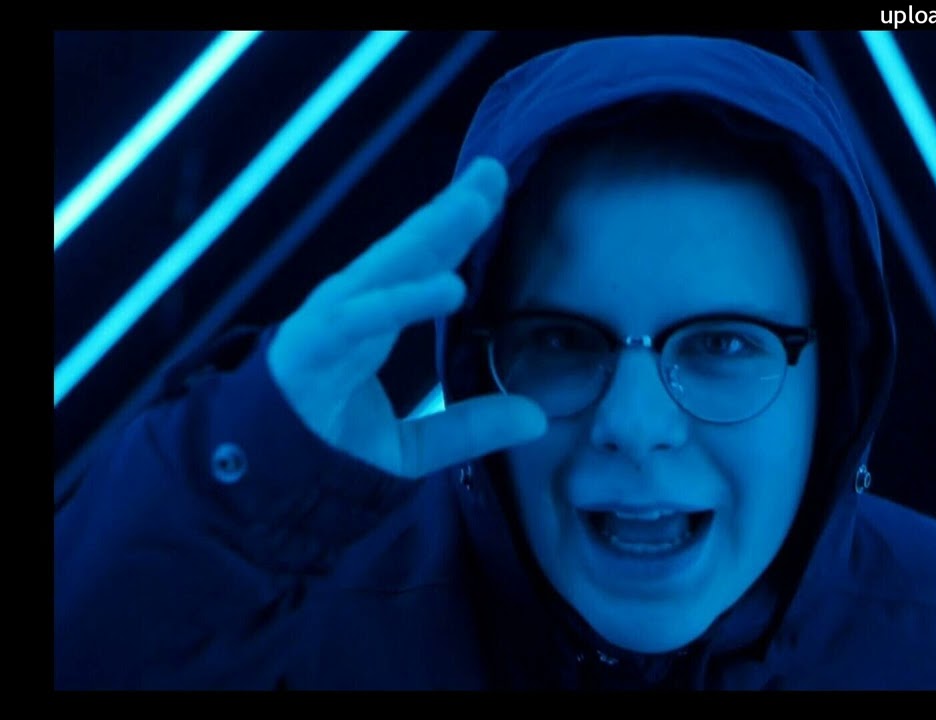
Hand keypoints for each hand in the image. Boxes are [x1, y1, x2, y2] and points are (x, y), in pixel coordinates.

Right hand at [266, 157, 546, 478]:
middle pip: (407, 252)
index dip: (457, 227)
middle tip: (493, 171)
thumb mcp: (412, 447)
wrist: (256, 484)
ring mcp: (330, 324)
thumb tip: (538, 418)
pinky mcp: (311, 349)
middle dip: (449, 211)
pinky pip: (359, 318)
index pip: (421, 264)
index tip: (495, 189)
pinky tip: (447, 287)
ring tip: (477, 206)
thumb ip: (468, 428)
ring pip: (384, 269)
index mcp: (374, 320)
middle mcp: (353, 311)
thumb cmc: (325, 450)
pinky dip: (402, 300)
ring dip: (431, 234)